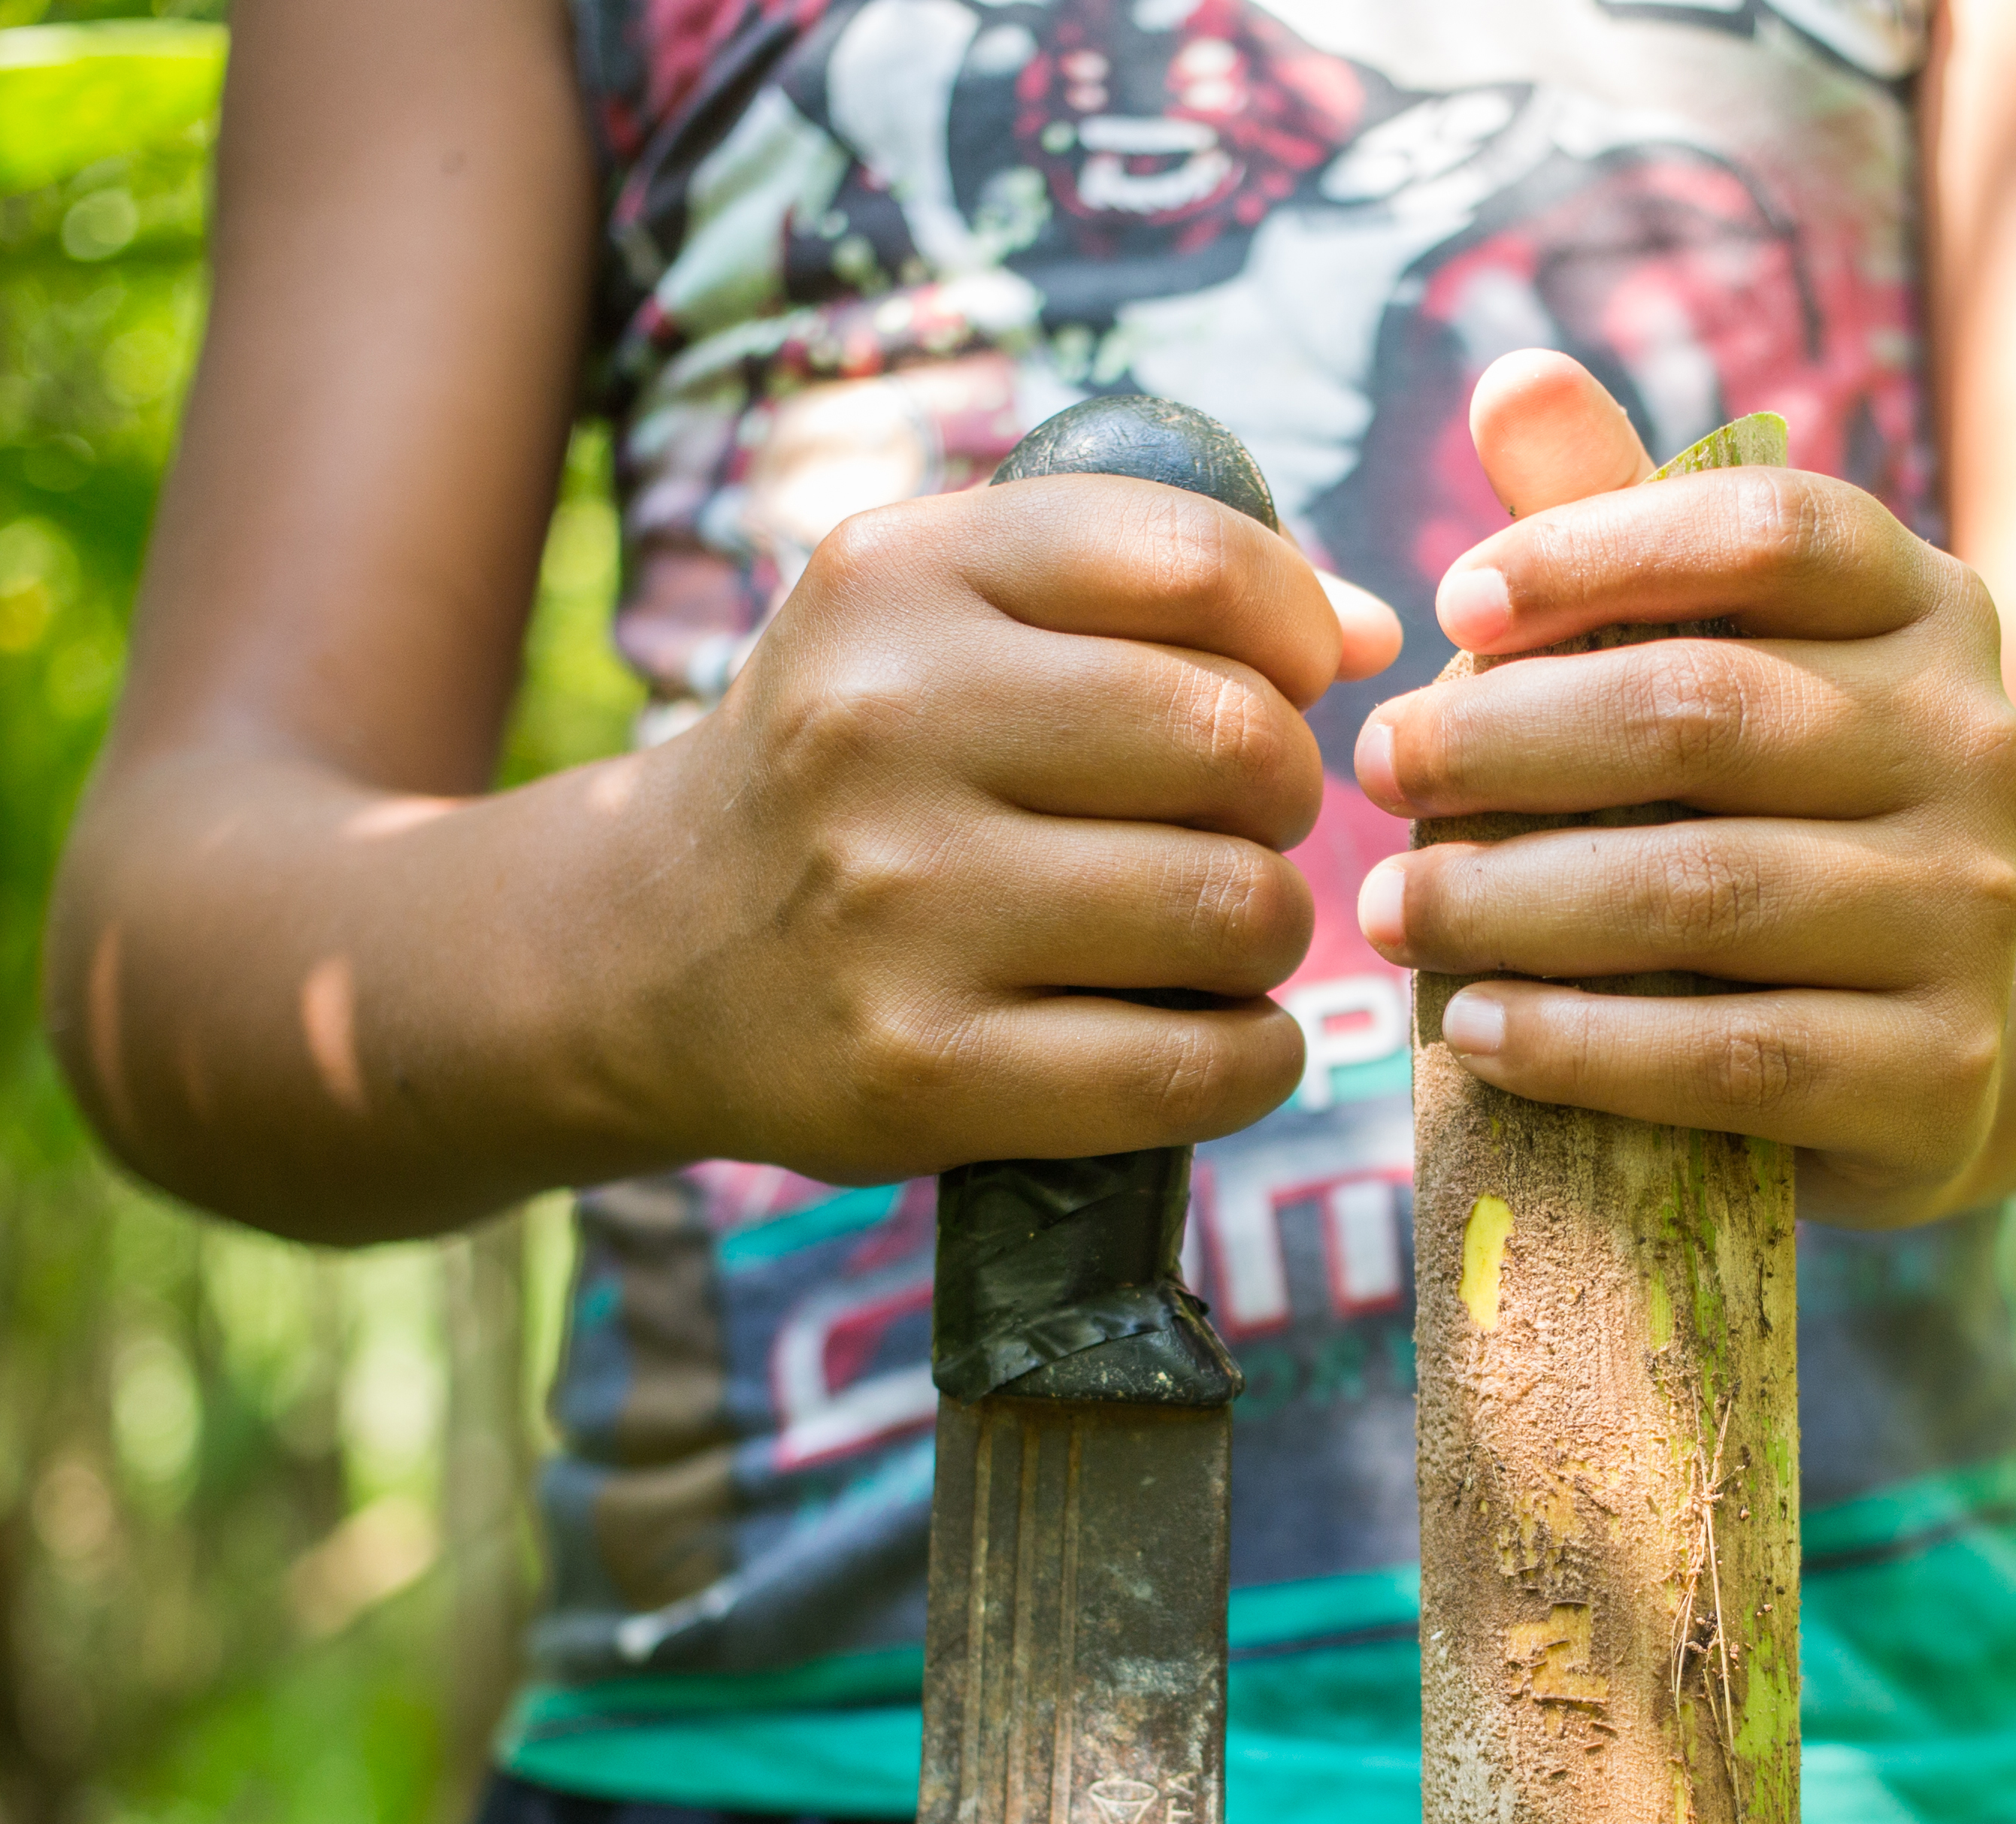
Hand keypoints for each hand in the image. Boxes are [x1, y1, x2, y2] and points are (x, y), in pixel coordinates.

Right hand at [624, 470, 1401, 1182]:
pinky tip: (1217, 1037)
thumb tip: (1373, 630)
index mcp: (901, 577)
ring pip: (1235, 907)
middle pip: (1236, 741)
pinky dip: (1256, 1059)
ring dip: (1270, 933)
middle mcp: (885, 724)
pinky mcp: (921, 1072)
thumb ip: (1142, 585)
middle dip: (1282, 795)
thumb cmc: (854, 773)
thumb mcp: (937, 617)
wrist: (642, 954)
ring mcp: (898, 906)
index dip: (1293, 631)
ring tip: (1209, 933)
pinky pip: (1196, 1067)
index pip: (1199, 560)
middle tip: (1235, 828)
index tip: (1284, 685)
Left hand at [1348, 351, 2015, 1225]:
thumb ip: (1623, 524)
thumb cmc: (1786, 805)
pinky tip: (1478, 1028)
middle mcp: (1975, 743)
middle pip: (1703, 712)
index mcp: (1928, 606)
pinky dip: (1585, 1043)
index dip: (1594, 553)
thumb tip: (1511, 378)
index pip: (1766, 532)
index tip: (1450, 603)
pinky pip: (1733, 1057)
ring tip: (1388, 911)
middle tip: (1376, 771)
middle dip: (1503, 740)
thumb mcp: (1727, 654)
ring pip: (1703, 891)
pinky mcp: (1938, 1072)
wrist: (1957, 1023)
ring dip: (1511, 901)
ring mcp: (1970, 913)